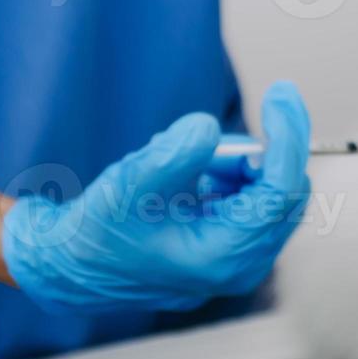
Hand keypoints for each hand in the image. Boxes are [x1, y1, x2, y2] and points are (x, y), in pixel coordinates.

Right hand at [0, 82, 311, 313]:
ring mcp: (240, 259)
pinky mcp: (233, 247)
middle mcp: (242, 266)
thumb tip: (210, 128)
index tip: (280, 93)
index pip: (281, 191)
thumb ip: (171, 156)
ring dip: (231, 165)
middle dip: (249, 153)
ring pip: (267, 190)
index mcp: (223, 258)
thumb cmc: (95, 231)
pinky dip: (225, 176)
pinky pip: (250, 197)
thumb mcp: (127, 186)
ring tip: (178, 167)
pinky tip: (187, 181)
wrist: (70, 265)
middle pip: (283, 189)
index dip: (287, 137)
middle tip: (203, 141)